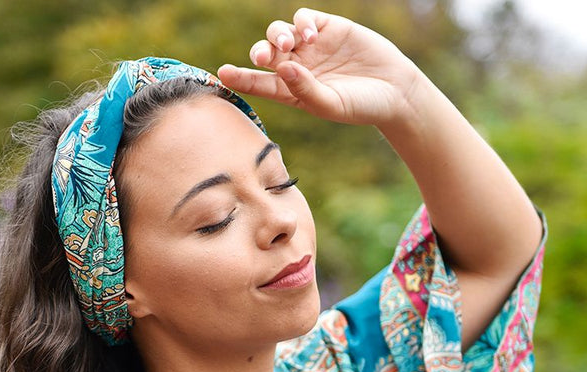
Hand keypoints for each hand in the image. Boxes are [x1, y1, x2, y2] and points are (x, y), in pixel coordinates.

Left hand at [217, 8, 422, 127]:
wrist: (394, 91)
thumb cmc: (360, 106)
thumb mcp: (330, 104)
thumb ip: (304, 88)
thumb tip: (282, 66)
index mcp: (291, 92)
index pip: (259, 83)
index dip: (240, 77)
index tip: (222, 74)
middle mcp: (296, 67)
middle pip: (265, 53)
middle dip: (260, 52)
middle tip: (264, 57)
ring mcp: (311, 47)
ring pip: (279, 32)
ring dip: (278, 35)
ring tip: (290, 44)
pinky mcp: (329, 28)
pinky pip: (304, 19)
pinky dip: (302, 23)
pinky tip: (311, 34)